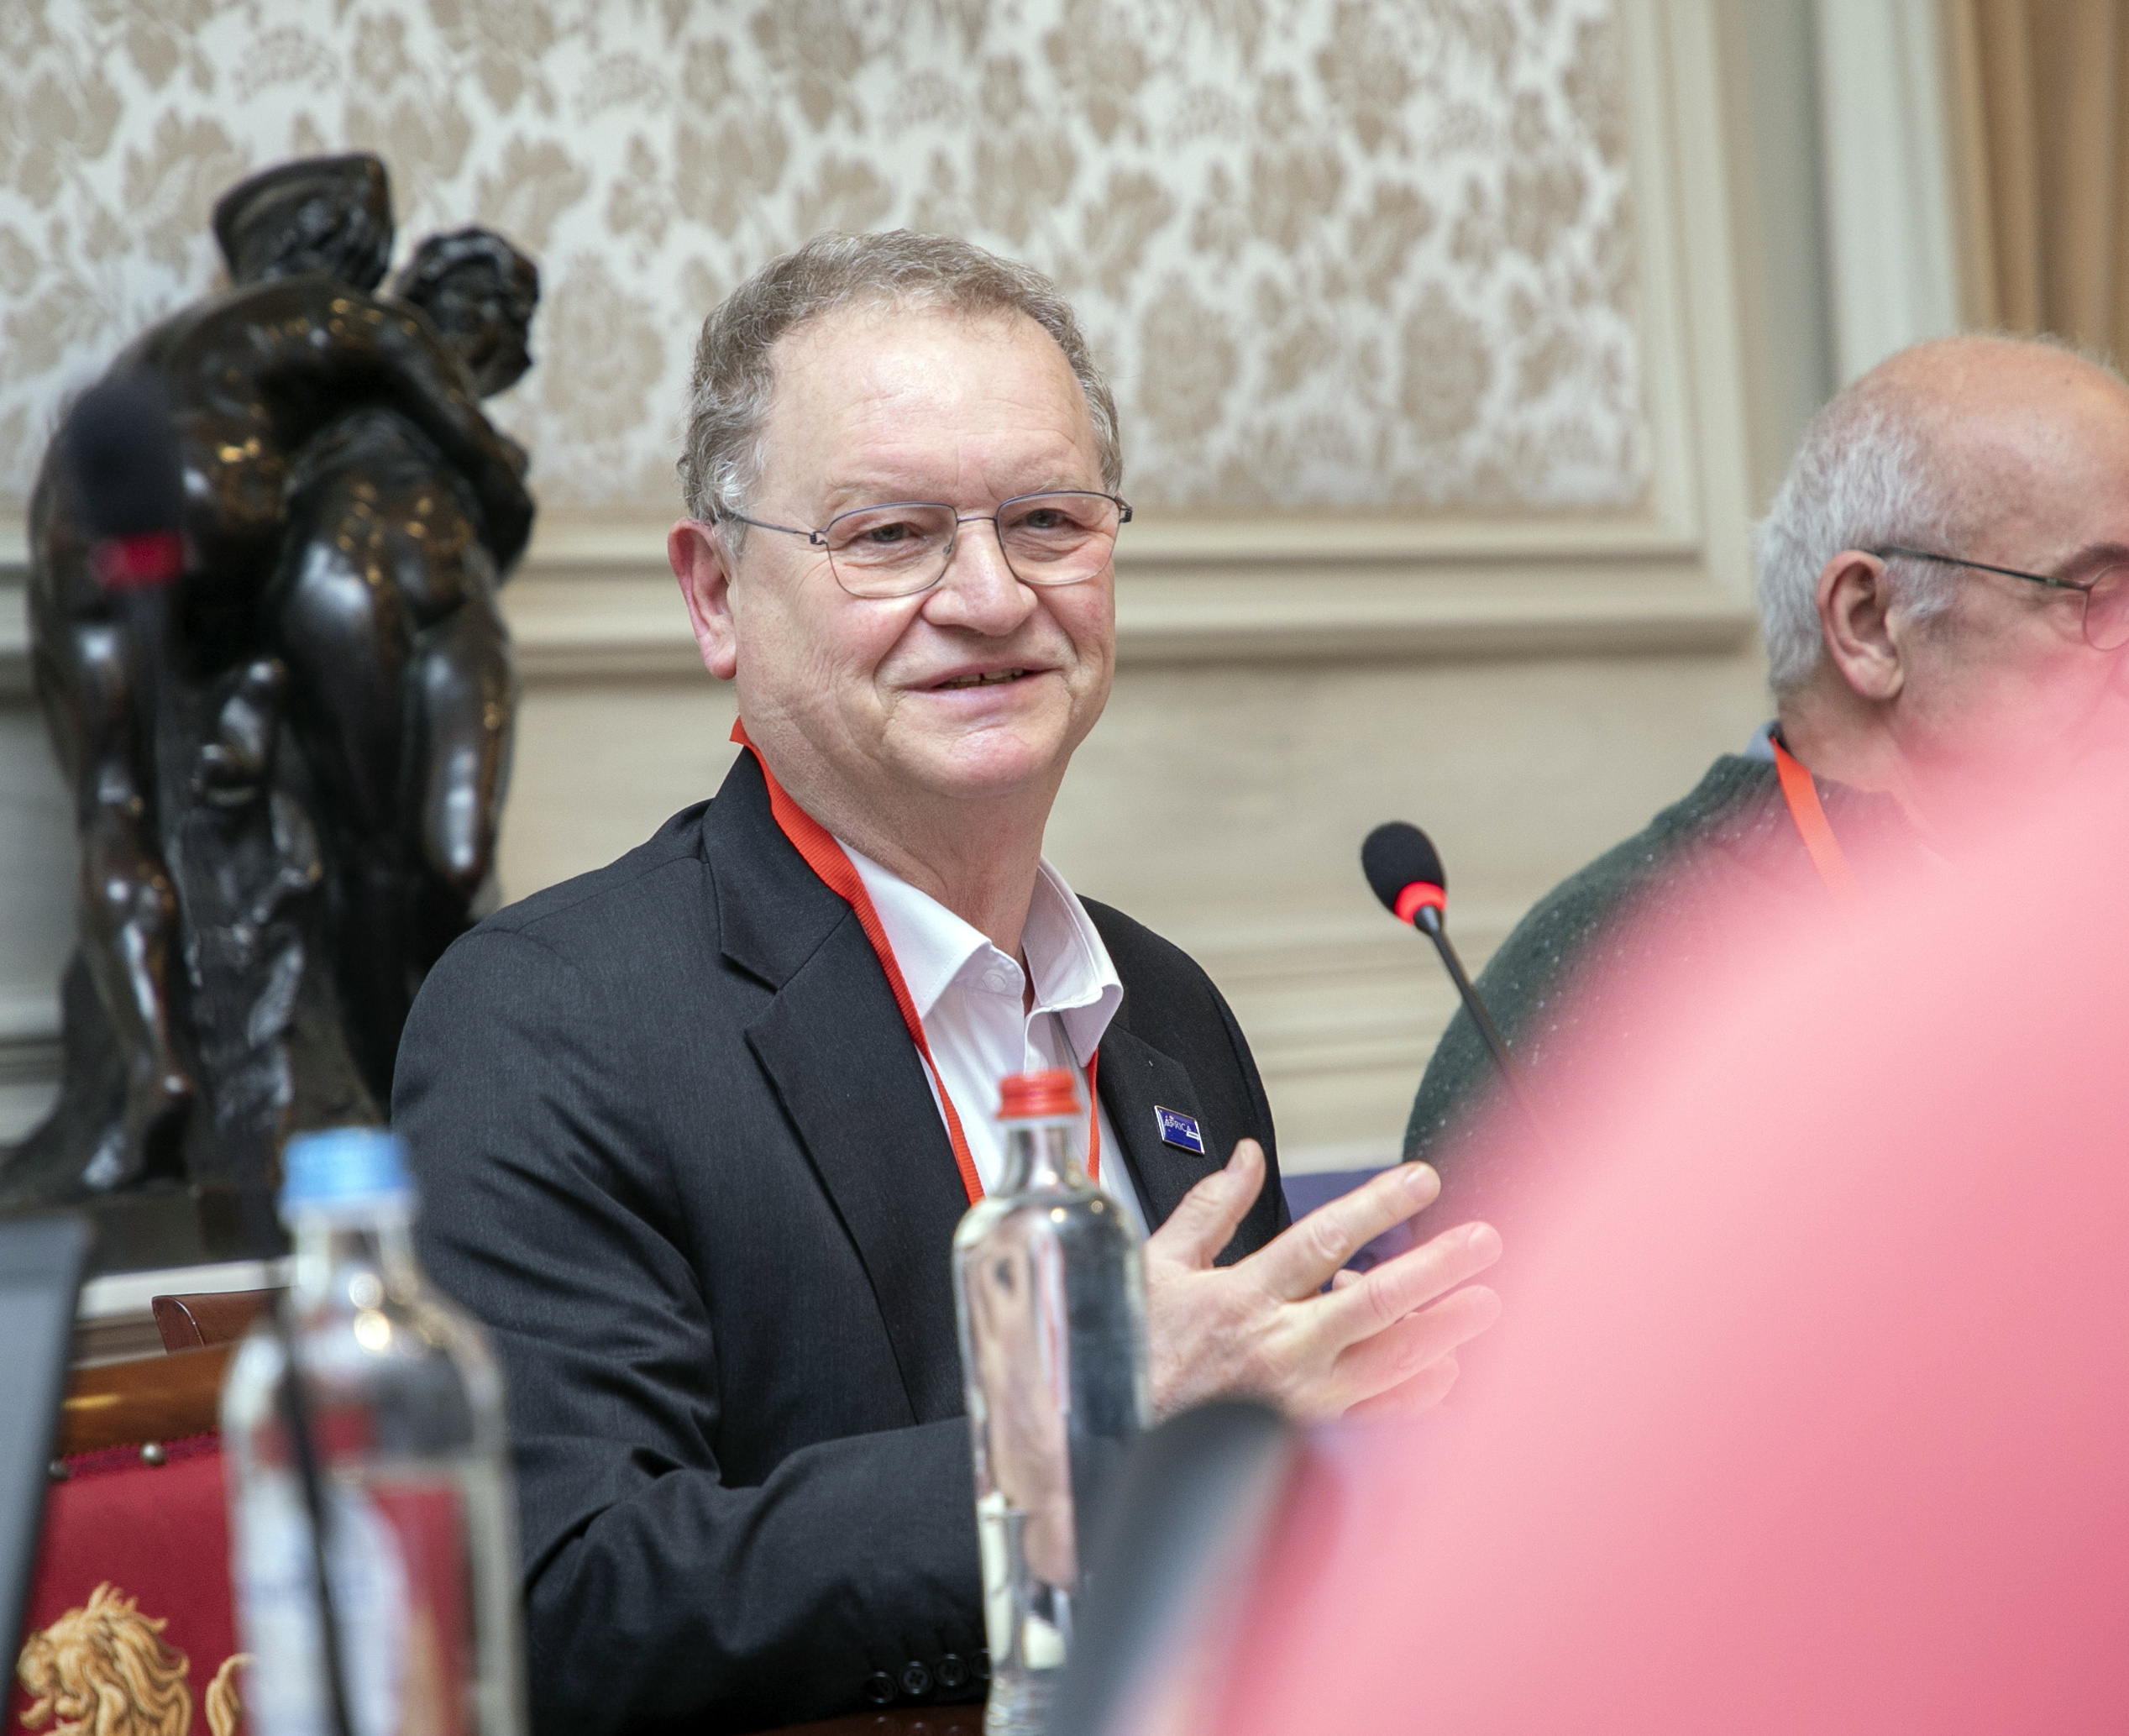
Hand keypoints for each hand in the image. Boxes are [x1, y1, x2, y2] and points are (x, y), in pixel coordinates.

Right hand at [1142, 1140, 1500, 1422]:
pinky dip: (1418, 1397)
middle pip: (1376, 1302)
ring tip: (1486, 1302)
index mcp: (1242, 1297)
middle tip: (1484, 1242)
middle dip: (1437, 1268)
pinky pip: (1378, 1421)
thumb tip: (1247, 1158)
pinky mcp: (1304, 1439)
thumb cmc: (1133, 1353)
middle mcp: (1278, 1348)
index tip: (1421, 1180)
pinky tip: (1448, 1373)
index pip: (1324, 1240)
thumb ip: (1210, 1209)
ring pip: (1389, 1363)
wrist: (1108, 1439)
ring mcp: (1298, 1399)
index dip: (1378, 1206)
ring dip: (1444, 1331)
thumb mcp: (1157, 1266)